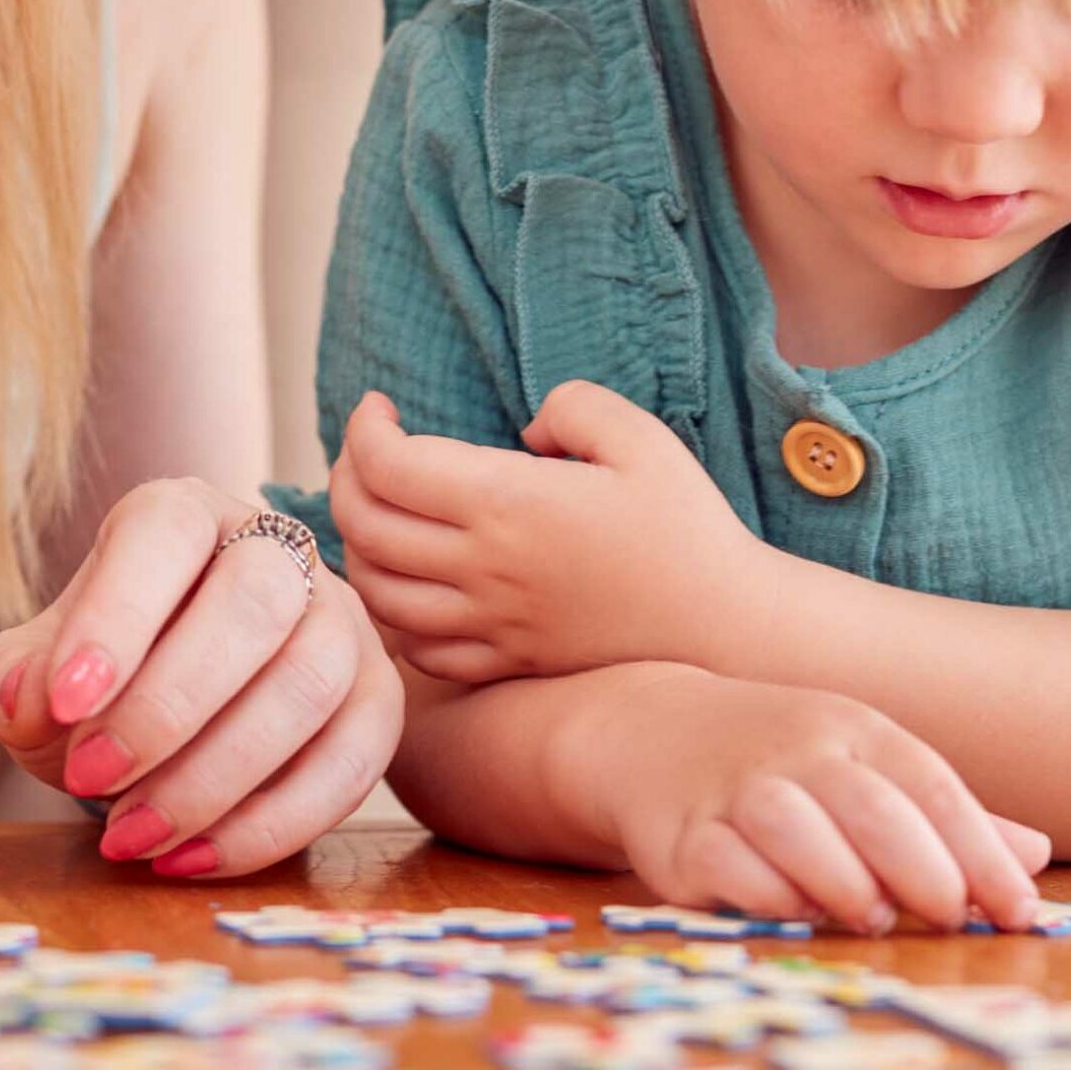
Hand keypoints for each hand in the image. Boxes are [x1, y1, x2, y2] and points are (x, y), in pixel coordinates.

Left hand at [0, 478, 402, 877]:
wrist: (174, 711)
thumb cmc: (106, 677)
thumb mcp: (38, 673)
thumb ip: (14, 682)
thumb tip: (28, 702)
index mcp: (183, 516)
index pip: (167, 534)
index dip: (119, 615)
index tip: (65, 705)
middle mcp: (277, 551)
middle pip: (258, 601)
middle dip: (170, 705)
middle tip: (91, 780)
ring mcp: (340, 622)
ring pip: (311, 683)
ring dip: (217, 776)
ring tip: (131, 836)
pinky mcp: (378, 698)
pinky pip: (354, 761)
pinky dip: (272, 825)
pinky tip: (191, 859)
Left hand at [331, 383, 759, 682]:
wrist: (727, 629)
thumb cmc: (688, 528)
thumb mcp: (640, 438)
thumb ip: (571, 407)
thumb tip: (523, 428)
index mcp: (509, 504)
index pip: (388, 466)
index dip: (363, 429)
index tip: (377, 407)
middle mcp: (484, 568)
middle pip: (364, 527)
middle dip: (344, 478)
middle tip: (364, 452)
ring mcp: (489, 624)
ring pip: (376, 592)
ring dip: (357, 547)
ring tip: (375, 514)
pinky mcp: (505, 662)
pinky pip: (414, 648)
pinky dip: (389, 613)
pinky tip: (404, 583)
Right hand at [599, 668, 1047, 932]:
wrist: (646, 731)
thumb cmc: (777, 759)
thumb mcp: (860, 765)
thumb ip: (938, 818)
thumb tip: (1034, 858)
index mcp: (849, 729)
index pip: (928, 785)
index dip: (982, 852)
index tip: (1018, 912)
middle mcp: (793, 750)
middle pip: (869, 805)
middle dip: (922, 870)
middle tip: (945, 917)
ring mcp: (732, 788)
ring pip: (792, 826)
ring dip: (842, 880)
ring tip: (867, 915)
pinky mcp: (681, 834)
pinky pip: (726, 864)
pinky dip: (768, 894)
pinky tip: (794, 909)